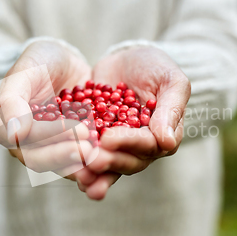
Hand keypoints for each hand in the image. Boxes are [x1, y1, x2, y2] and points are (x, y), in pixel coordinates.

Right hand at [0, 41, 98, 187]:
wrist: (64, 63)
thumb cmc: (40, 62)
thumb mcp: (25, 72)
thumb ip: (13, 100)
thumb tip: (15, 135)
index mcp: (5, 128)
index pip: (25, 140)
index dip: (50, 136)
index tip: (76, 129)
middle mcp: (24, 145)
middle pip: (41, 160)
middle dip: (65, 155)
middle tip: (88, 149)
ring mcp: (47, 150)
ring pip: (59, 166)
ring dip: (78, 165)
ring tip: (98, 157)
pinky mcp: (68, 151)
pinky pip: (78, 162)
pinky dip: (91, 162)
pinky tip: (109, 158)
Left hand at [89, 46, 189, 178]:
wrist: (126, 60)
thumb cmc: (155, 67)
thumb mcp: (170, 80)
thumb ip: (171, 108)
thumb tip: (167, 143)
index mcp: (164, 136)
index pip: (149, 145)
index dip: (129, 143)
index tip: (110, 139)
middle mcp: (141, 148)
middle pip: (128, 161)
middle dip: (109, 161)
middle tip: (91, 160)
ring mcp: (117, 148)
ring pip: (108, 164)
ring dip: (95, 172)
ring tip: (80, 175)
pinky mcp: (97, 142)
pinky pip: (90, 154)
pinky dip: (79, 163)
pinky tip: (65, 168)